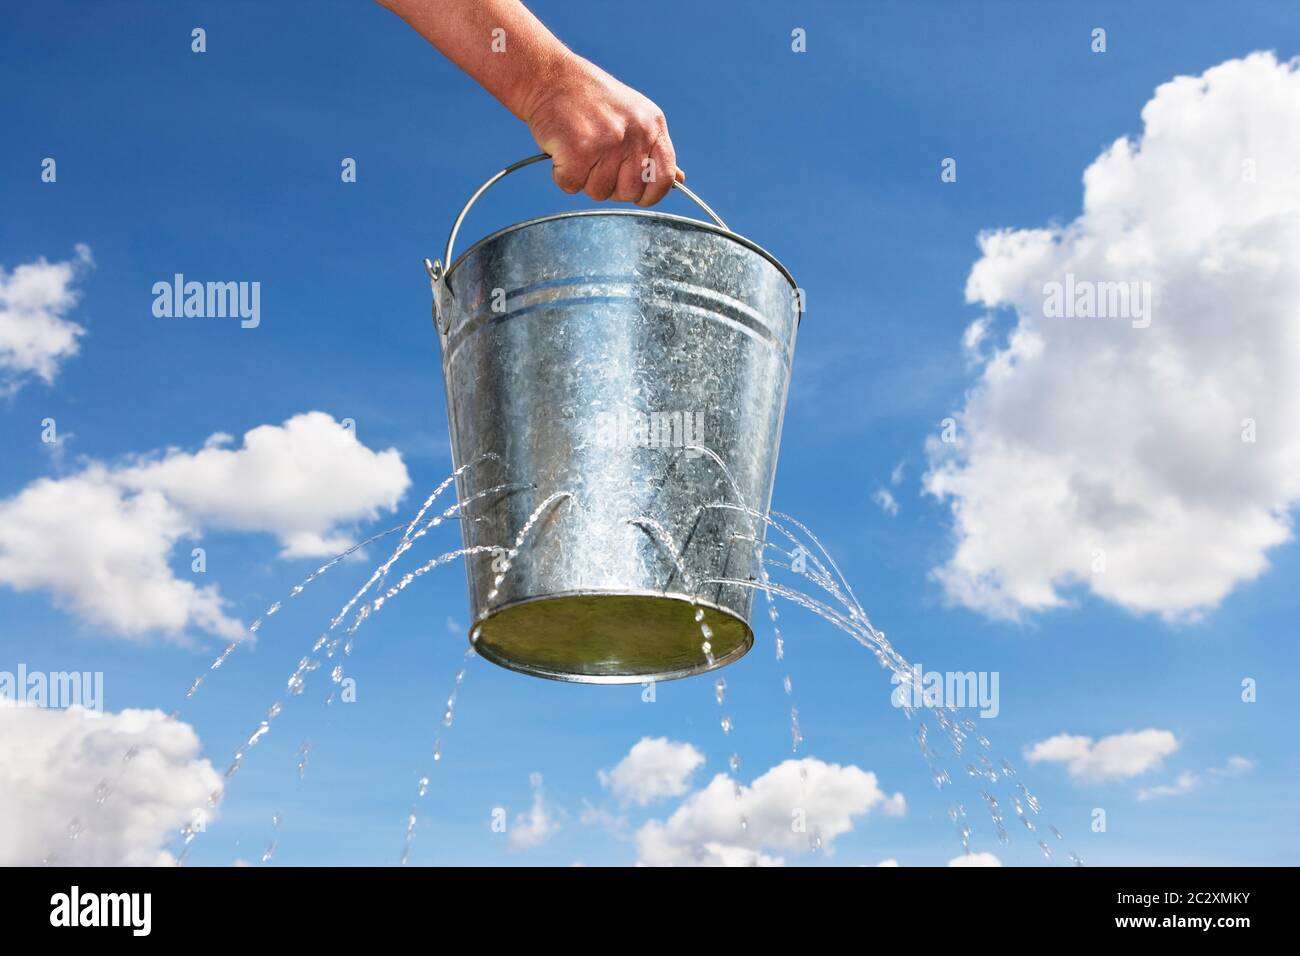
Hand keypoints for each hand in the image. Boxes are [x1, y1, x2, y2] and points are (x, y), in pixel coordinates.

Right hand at [522, 55, 682, 205]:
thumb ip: (654, 150)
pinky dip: (562, 174)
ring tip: (578, 149)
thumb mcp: (634, 116)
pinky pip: (571, 185)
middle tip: (595, 162)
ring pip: (598, 192)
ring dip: (583, 179)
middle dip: (610, 186)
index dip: (650, 195)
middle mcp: (635, 134)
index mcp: (652, 125)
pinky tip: (563, 150)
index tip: (636, 195)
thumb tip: (678, 180)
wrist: (550, 77)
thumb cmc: (590, 99)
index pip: (664, 178)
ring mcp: (608, 142)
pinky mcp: (579, 149)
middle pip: (629, 192)